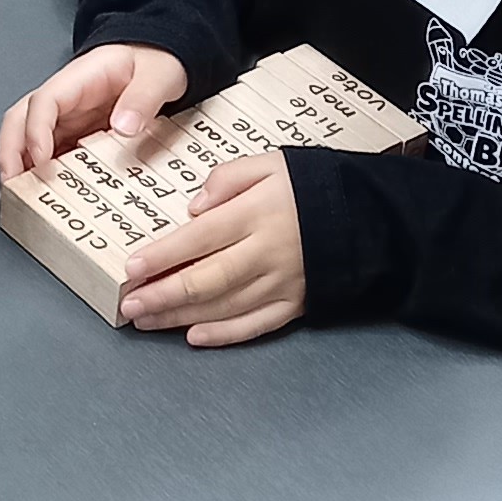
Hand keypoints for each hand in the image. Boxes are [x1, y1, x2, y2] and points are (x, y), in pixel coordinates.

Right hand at [0, 41, 189, 181]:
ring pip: (27, 139)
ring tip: (22, 198)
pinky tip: (45, 196)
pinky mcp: (75, 135)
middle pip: (20, 120)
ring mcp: (67, 118)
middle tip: (13, 185)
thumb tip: (124, 127)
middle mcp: (65, 98)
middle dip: (10, 152)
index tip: (41, 159)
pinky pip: (50, 155)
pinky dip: (42, 174)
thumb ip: (144, 98)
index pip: (44, 101)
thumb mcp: (160, 75)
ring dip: (20, 167)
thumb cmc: (154, 64)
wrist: (157, 63)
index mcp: (81, 78)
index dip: (36, 130)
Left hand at [114, 150, 307, 347]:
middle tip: (128, 304)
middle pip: (206, 279)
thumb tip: (194, 207)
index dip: (163, 255)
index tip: (133, 267)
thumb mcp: (272, 163)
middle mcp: (268, 252)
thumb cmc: (317, 187)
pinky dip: (224, 334)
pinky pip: (256, 325)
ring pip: (223, 306)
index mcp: (258, 214)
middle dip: (162, 295)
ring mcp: (283, 283)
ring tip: (147, 320)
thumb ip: (228, 178)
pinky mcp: (296, 304)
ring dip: (180, 316)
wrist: (372, 217)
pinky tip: (195, 336)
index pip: (200, 238)